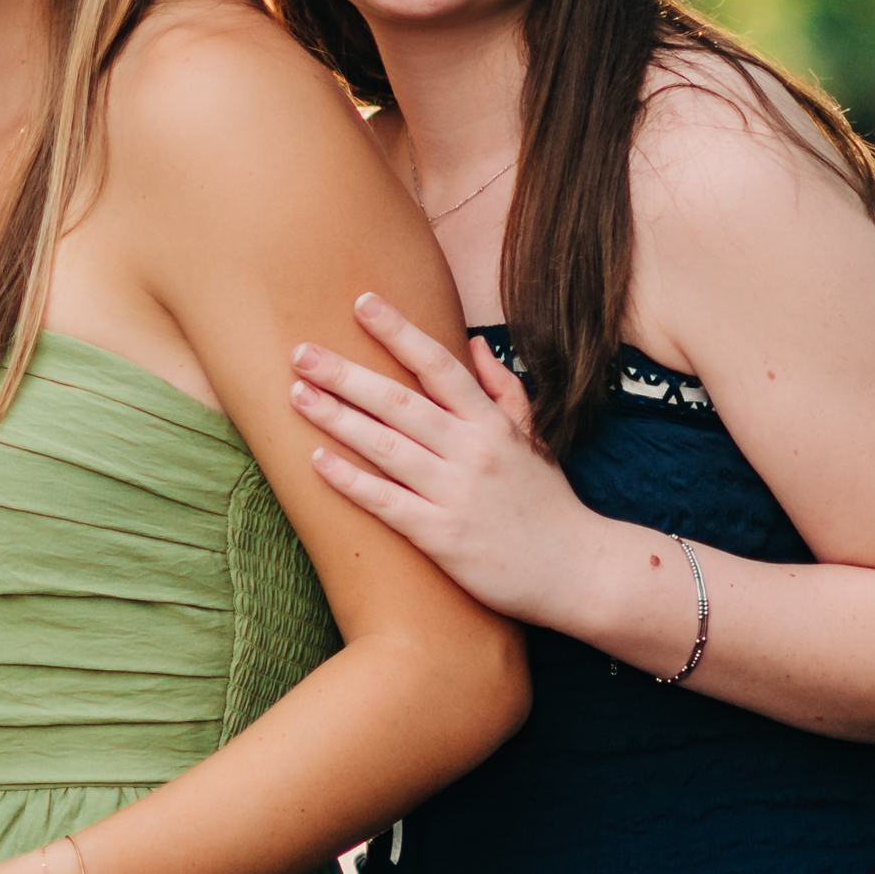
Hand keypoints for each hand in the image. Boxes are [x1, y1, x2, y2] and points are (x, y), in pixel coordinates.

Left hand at [289, 295, 605, 621]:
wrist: (577, 570)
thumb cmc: (548, 504)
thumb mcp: (534, 439)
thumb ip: (504, 391)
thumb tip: (474, 345)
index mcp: (492, 424)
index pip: (439, 365)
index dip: (399, 331)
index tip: (362, 302)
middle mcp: (472, 451)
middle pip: (399, 401)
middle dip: (346, 374)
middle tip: (301, 351)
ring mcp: (455, 493)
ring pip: (385, 446)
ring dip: (337, 418)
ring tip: (297, 394)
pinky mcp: (441, 536)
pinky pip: (386, 502)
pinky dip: (350, 480)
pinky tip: (316, 460)